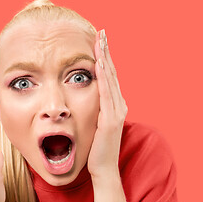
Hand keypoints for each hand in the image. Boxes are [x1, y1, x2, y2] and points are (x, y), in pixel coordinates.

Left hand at [87, 29, 127, 178]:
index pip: (109, 77)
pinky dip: (104, 78)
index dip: (105, 58)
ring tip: (101, 41)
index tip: (99, 42)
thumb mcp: (94, 123)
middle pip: (112, 73)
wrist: (102, 168)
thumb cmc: (96, 147)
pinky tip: (100, 64)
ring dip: (105, 59)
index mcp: (114, 105)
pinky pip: (106, 94)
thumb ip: (94, 109)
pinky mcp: (110, 119)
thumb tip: (84, 99)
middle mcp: (118, 105)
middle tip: (102, 33)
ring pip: (111, 79)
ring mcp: (116, 111)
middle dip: (106, 52)